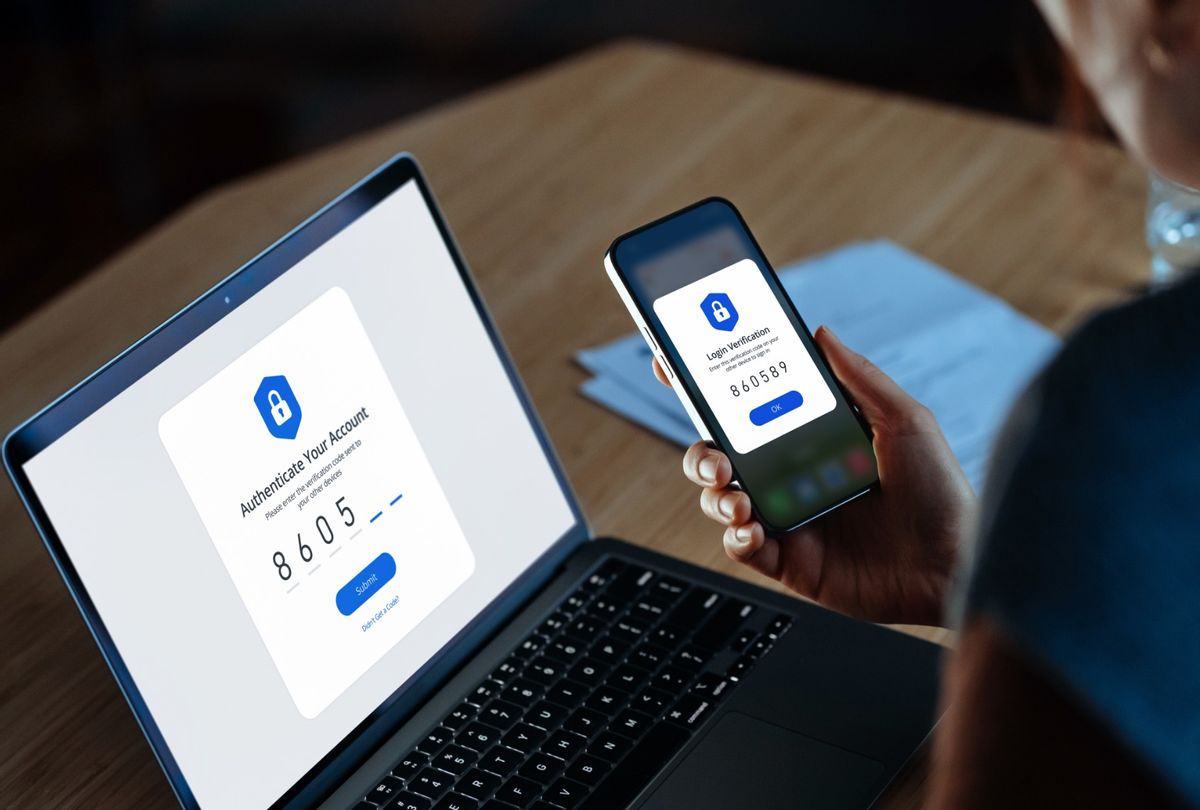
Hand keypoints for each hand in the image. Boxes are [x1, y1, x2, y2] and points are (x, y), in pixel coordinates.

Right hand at [653, 326, 973, 625]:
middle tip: (715, 452)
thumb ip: (860, 378)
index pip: (750, 409)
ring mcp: (788, 519)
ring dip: (715, 493)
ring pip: (722, 500)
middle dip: (701, 450)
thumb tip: (820, 333)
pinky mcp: (790, 562)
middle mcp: (792, 477)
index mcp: (813, 439)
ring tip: (736, 493)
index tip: (676, 364)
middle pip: (721, 456)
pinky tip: (753, 528)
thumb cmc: (942, 494)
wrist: (960, 565)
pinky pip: (742, 548)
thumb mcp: (906, 422)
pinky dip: (736, 536)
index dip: (709, 389)